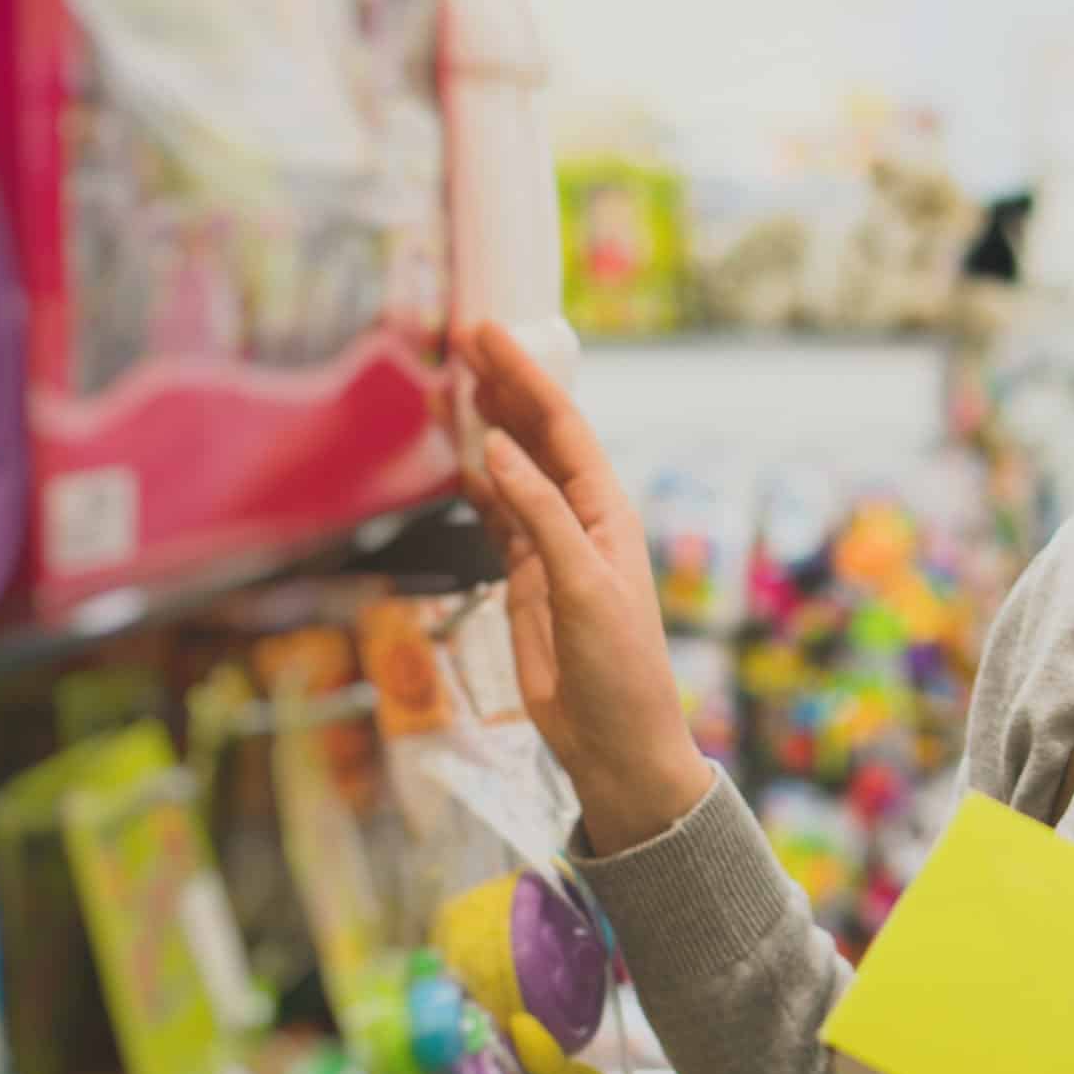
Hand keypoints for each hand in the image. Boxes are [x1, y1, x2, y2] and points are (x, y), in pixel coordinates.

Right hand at [456, 322, 713, 854]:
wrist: (615, 740)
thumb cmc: (618, 668)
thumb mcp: (582, 587)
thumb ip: (541, 518)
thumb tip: (498, 451)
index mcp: (606, 511)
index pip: (561, 427)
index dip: (524, 378)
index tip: (485, 333)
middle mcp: (581, 518)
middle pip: (537, 436)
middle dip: (504, 386)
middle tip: (462, 337)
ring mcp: (553, 546)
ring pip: (515, 470)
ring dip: (487, 427)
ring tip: (455, 381)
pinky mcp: (528, 578)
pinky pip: (499, 515)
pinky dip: (477, 482)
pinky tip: (458, 456)